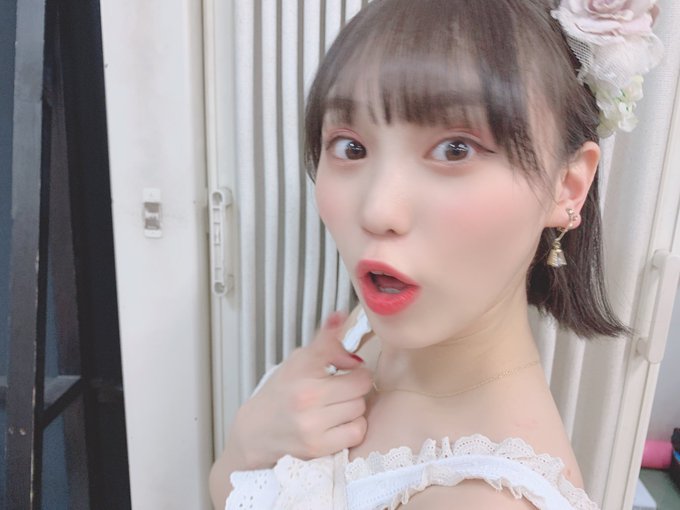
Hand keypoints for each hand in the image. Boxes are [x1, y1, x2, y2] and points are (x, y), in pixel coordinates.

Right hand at [230, 312, 372, 467]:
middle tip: (342, 388)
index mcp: (301, 369)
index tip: (346, 367)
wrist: (256, 431)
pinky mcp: (317, 447)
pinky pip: (356, 432)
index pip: (345, 357)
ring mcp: (312, 424)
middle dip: (356, 385)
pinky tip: (338, 423)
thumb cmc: (281, 393)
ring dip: (353, 407)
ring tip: (337, 406)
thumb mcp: (298, 360)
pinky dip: (352, 427)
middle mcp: (306, 395)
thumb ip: (325, 341)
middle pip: (361, 385)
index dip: (351, 363)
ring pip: (360, 408)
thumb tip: (341, 316)